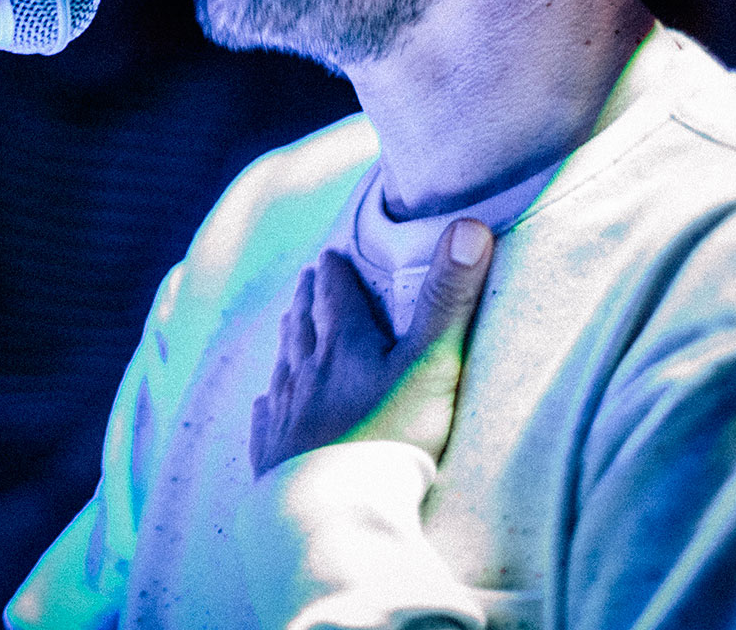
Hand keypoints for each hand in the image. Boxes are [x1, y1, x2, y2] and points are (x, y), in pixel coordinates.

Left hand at [249, 218, 493, 477]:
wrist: (335, 511)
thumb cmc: (391, 437)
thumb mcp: (430, 363)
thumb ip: (448, 298)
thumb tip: (469, 225)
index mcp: (343, 345)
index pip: (334, 294)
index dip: (334, 273)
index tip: (331, 256)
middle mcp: (306, 371)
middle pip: (304, 324)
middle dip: (309, 299)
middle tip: (307, 280)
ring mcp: (285, 413)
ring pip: (285, 364)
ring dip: (289, 339)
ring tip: (290, 323)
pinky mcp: (272, 453)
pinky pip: (266, 418)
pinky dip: (269, 402)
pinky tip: (265, 403)